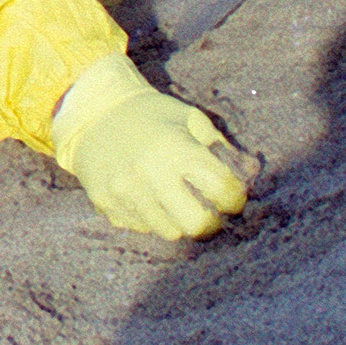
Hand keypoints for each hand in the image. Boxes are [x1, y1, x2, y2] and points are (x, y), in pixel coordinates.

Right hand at [51, 55, 248, 240]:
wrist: (94, 112)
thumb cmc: (151, 114)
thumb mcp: (190, 119)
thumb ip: (222, 147)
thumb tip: (252, 173)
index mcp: (177, 149)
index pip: (223, 190)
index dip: (236, 198)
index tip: (232, 196)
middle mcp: (150, 174)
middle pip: (197, 225)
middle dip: (211, 222)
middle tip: (210, 212)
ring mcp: (125, 192)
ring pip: (170, 232)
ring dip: (180, 221)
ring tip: (176, 200)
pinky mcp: (106, 204)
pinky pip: (141, 228)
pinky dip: (152, 219)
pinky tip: (148, 197)